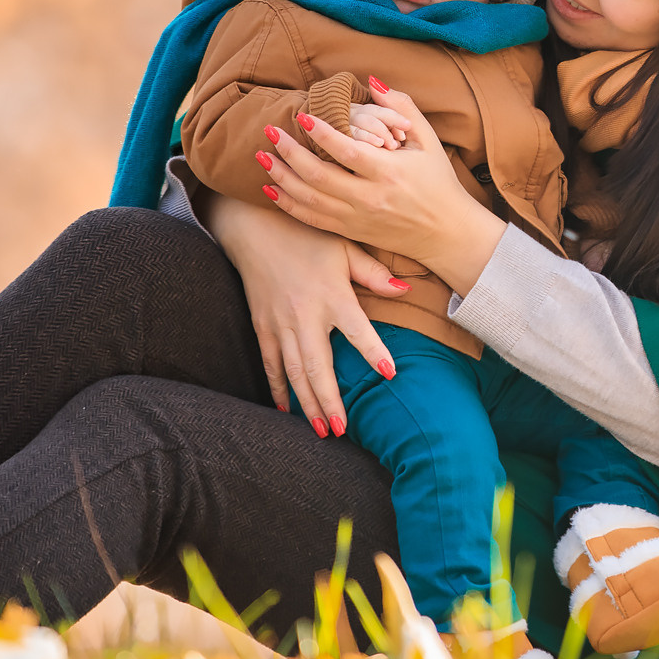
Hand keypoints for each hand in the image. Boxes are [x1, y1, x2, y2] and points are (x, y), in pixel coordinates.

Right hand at [203, 193, 407, 432]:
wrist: (254, 228)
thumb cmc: (306, 236)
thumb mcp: (344, 247)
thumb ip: (373, 273)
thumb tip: (404, 289)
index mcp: (332, 296)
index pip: (358, 329)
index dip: (374, 351)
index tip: (390, 374)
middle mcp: (306, 315)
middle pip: (318, 366)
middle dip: (329, 401)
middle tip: (341, 430)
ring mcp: (281, 325)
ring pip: (294, 373)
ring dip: (307, 403)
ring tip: (321, 430)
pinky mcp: (262, 327)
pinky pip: (271, 364)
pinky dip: (278, 388)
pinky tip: (286, 410)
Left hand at [264, 81, 506, 295]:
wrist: (446, 233)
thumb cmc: (438, 182)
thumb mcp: (428, 142)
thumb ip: (402, 108)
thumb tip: (373, 82)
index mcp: (390, 173)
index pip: (348, 152)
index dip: (322, 134)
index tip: (302, 117)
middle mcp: (370, 199)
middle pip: (320, 176)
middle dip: (290, 153)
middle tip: (270, 131)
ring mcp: (357, 218)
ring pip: (310, 199)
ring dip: (282, 177)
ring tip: (263, 157)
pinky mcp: (351, 232)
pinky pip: (312, 219)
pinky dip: (289, 205)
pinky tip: (271, 189)